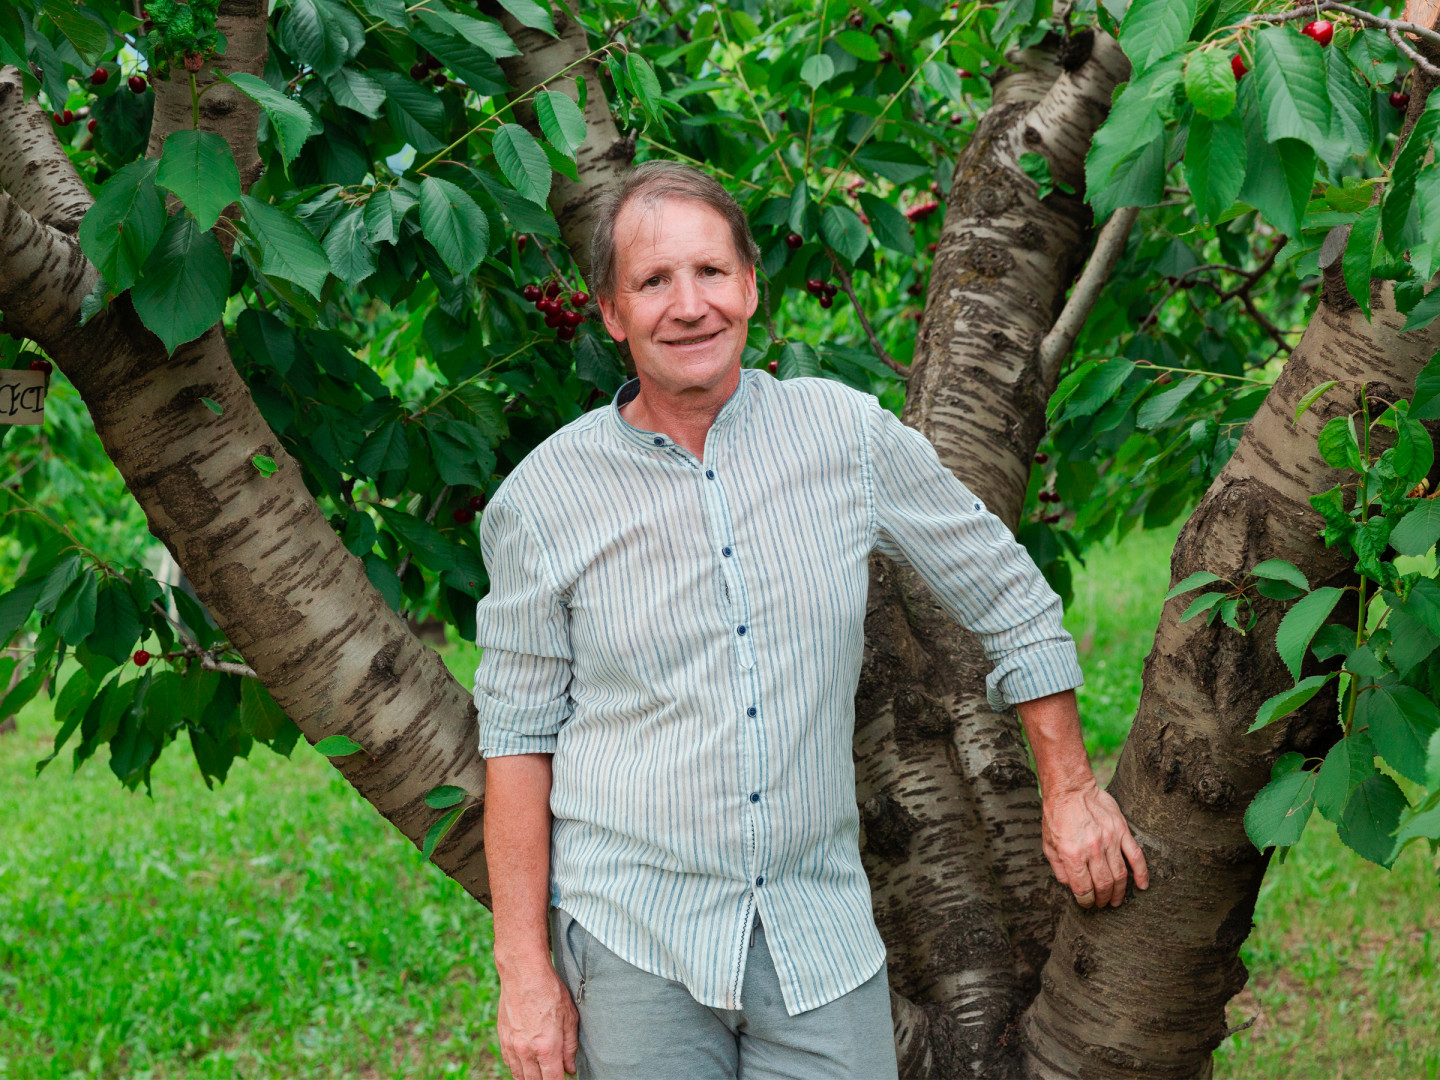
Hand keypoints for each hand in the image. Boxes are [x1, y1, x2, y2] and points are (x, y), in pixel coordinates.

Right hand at [496, 956, 578, 1079]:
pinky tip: (526, 1066)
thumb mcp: (570, 1017)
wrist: (523, 973)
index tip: (564, 1079)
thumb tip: (570, 1068)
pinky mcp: (503, 1038)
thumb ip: (570, 1046)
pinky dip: (518, 1069)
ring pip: (520, 1076)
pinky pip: (509, 1063)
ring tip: (541, 1074)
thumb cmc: (550, 991)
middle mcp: (527, 1051)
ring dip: (531, 1078)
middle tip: (553, 1075)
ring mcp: (512, 1045)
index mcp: (547, 1048)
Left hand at [1041, 778, 1149, 908]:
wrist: (1070, 788)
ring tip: (1115, 900)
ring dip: (1119, 892)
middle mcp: (1092, 849)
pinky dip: (1141, 874)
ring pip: (1120, 875)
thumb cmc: (1057, 816)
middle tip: (1101, 904)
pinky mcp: (1122, 831)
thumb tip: (1071, 886)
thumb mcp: (1048, 844)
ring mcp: (1110, 840)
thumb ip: (1059, 868)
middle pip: (1104, 884)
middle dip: (1102, 899)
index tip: (1086, 903)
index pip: (1083, 888)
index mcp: (1072, 854)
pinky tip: (1142, 886)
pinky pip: (1136, 856)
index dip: (1085, 901)